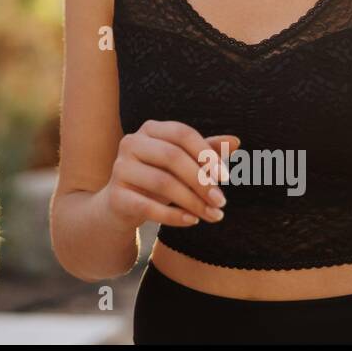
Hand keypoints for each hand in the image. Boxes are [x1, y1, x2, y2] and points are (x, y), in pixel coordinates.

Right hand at [102, 120, 239, 229]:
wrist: (121, 206)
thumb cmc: (158, 178)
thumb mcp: (183, 164)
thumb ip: (206, 152)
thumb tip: (235, 142)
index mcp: (150, 129)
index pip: (182, 133)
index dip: (206, 154)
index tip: (226, 178)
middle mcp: (131, 143)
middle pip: (172, 156)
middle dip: (201, 180)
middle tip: (221, 201)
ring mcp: (120, 169)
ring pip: (162, 183)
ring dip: (193, 201)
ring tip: (213, 215)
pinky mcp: (116, 196)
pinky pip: (148, 207)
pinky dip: (174, 216)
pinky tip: (192, 221)